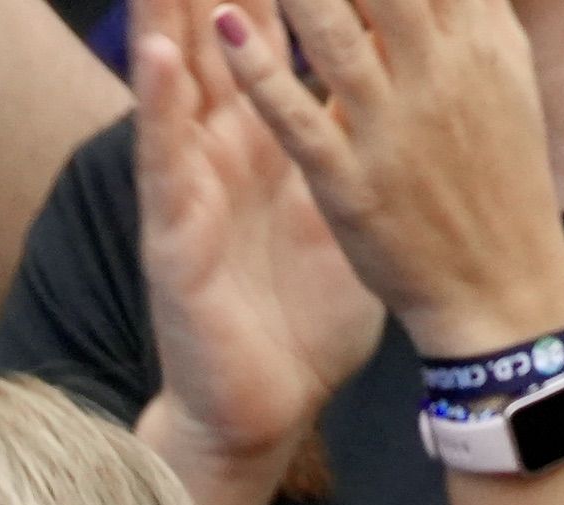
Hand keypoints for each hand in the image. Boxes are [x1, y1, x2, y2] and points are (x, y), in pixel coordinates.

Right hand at [131, 0, 385, 483]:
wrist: (263, 406)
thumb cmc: (300, 314)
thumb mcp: (347, 202)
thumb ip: (361, 134)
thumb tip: (407, 76)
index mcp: (270, 132)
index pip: (270, 23)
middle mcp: (222, 146)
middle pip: (213, 26)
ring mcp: (192, 186)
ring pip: (175, 77)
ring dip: (167, 11)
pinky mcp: (176, 237)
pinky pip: (167, 164)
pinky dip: (159, 109)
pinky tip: (156, 58)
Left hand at [214, 0, 563, 360]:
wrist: (507, 293)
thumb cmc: (500, 180)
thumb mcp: (500, 77)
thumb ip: (471, 10)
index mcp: (478, 38)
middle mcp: (440, 69)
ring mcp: (394, 128)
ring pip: (333, 29)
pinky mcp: (353, 185)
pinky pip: (300, 119)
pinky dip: (264, 71)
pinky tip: (227, 27)